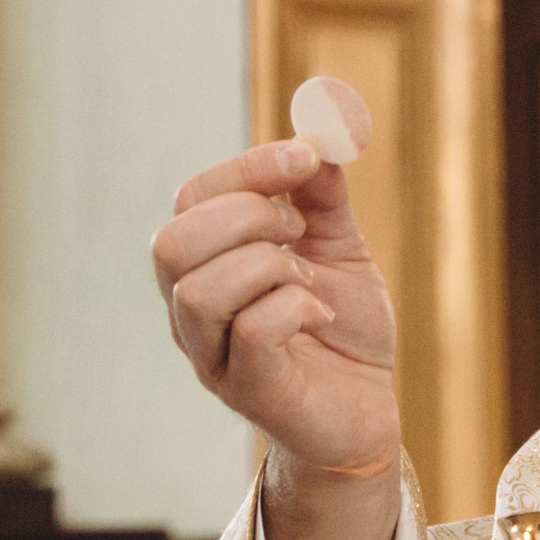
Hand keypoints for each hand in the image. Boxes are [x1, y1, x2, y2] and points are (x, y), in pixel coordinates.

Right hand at [152, 138, 398, 477]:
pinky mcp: (247, 393)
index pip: (191, 198)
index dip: (248, 166)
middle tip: (299, 230)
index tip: (307, 156)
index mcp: (204, 263)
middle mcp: (190, 311)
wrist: (368, 408)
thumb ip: (321, 192)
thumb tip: (320, 131)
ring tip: (308, 279)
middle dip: (246, 217)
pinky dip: (295, 308)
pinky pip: (249, 333)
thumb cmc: (341, 327)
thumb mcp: (337, 245)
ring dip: (268, 267)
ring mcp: (211, 356)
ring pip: (199, 290)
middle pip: (171, 242)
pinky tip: (321, 316)